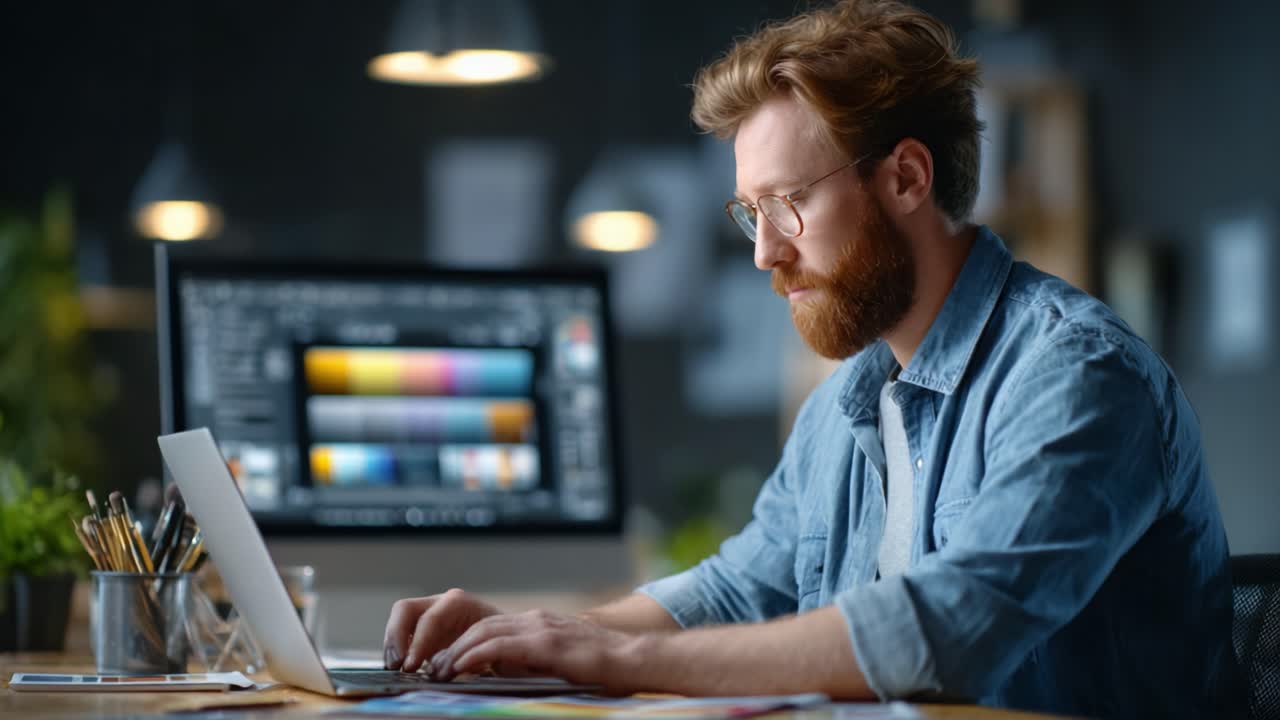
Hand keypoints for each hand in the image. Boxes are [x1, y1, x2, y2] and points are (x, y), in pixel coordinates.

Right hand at [383, 589, 500, 671]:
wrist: (499, 640)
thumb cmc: (496, 643)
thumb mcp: (487, 648)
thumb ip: (467, 655)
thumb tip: (449, 669)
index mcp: (458, 603)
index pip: (429, 618)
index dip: (417, 641)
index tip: (411, 664)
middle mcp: (439, 604)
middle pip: (404, 610)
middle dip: (395, 637)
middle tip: (397, 665)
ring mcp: (426, 614)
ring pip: (397, 622)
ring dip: (391, 646)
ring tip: (395, 669)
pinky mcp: (419, 629)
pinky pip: (399, 635)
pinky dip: (394, 651)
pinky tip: (399, 668)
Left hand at [430, 609, 645, 694]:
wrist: (633, 659)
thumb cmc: (602, 668)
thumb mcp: (560, 663)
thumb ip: (534, 663)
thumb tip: (506, 675)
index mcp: (539, 624)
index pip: (492, 627)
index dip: (466, 643)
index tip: (448, 663)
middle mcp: (536, 620)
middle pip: (482, 626)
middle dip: (454, 646)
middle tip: (435, 668)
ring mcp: (541, 628)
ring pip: (485, 631)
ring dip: (458, 651)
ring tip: (441, 670)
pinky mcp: (546, 643)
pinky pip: (500, 644)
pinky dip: (476, 654)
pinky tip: (461, 667)